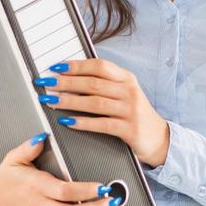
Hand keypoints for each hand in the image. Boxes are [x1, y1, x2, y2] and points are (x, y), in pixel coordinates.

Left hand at [36, 58, 169, 166]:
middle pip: (93, 83)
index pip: (99, 66)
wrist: (159, 139)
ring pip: (95, 102)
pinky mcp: (129, 129)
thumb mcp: (124, 93)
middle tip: (47, 84)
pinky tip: (67, 121)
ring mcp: (130, 110)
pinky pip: (102, 124)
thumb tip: (71, 77)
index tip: (56, 67)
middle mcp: (129, 91)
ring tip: (52, 101)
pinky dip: (82, 122)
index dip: (76, 66)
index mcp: (127, 78)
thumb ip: (104, 84)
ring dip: (70, 101)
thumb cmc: (135, 115)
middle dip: (66, 83)